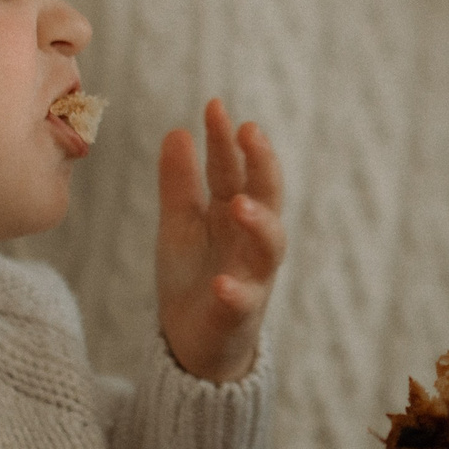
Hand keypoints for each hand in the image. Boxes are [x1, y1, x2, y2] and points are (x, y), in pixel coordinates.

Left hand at [157, 98, 283, 381]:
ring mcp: (252, 275)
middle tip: (250, 131)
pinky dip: (235, 291)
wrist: (194, 342)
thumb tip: (178, 130)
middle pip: (267, 195)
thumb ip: (180, 182)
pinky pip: (243, 301)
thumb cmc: (194, 276)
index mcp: (235, 212)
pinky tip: (221, 282)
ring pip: (270, 246)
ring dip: (259, 223)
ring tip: (238, 204)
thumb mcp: (180, 224)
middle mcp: (251, 239)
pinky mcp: (240, 313)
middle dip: (262, 163)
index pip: (234, 168)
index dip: (226, 139)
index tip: (214, 105)